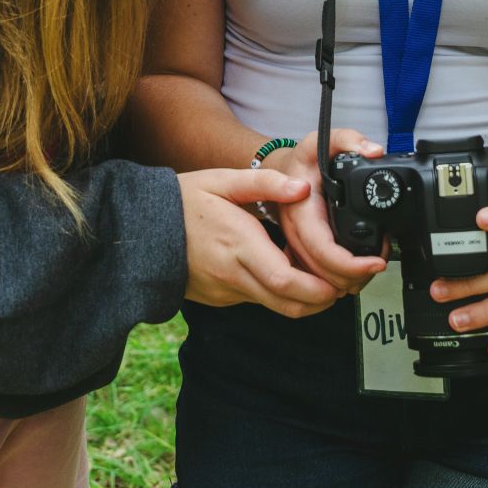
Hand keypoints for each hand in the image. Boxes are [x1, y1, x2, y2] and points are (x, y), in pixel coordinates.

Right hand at [179, 167, 340, 318]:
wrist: (142, 231)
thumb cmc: (183, 201)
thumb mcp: (222, 181)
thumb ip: (264, 183)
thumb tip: (302, 188)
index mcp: (238, 244)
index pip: (285, 280)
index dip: (318, 288)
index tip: (341, 282)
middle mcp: (234, 274)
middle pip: (288, 304)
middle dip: (322, 301)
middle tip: (344, 285)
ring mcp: (226, 291)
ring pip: (276, 307)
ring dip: (304, 299)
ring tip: (324, 279)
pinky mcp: (221, 298)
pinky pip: (259, 301)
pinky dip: (280, 294)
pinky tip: (288, 272)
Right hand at [262, 129, 387, 295]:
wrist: (278, 172)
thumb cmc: (301, 161)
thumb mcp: (320, 142)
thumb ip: (347, 139)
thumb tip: (373, 151)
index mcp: (300, 214)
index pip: (324, 252)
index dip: (351, 265)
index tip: (376, 262)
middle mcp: (295, 236)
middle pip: (324, 277)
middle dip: (357, 277)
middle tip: (380, 262)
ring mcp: (294, 249)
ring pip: (320, 284)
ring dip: (348, 282)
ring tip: (370, 266)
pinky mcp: (297, 256)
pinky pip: (315, 280)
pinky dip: (337, 281)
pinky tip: (353, 272)